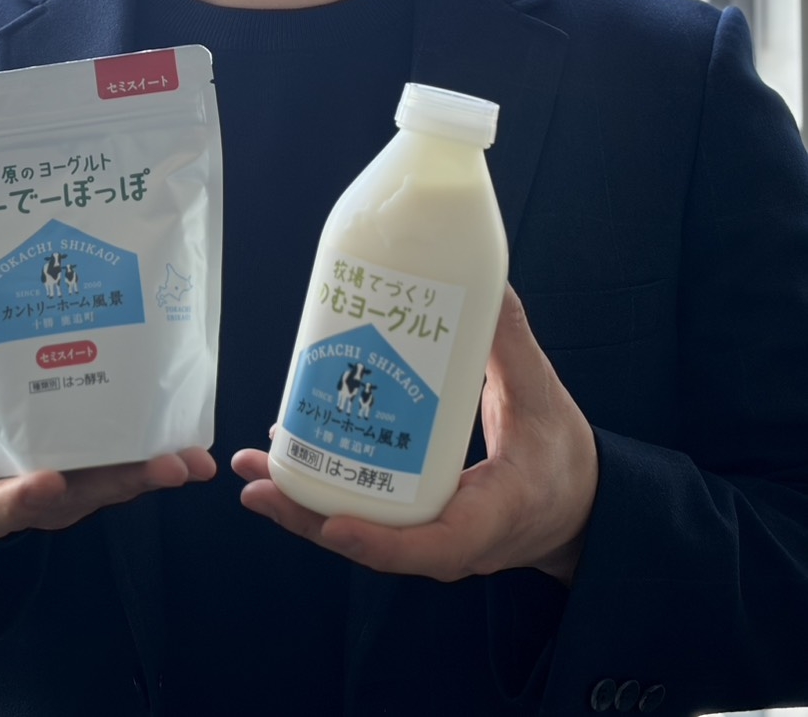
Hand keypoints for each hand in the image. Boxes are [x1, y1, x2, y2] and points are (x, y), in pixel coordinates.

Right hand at [0, 367, 215, 539]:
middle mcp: (29, 496)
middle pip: (77, 497)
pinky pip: (125, 470)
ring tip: (193, 460)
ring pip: (111, 485)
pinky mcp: (91, 470)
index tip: (46, 482)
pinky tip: (190, 445)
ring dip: (155, 472)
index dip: (22, 496)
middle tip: (167, 468)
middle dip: (123, 481)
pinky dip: (156, 458)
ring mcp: (65, 488)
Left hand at [233, 284, 597, 585]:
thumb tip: (486, 283)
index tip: (333, 523)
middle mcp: (455, 541)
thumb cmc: (563, 454)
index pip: (435, 546)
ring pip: (360, 532)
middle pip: (374, 543)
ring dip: (303, 506)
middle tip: (257, 479)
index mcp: (495, 515)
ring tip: (252, 469)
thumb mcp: (542, 396)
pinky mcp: (418, 524)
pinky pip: (366, 516)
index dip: (380, 541)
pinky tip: (290, 454)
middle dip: (309, 517)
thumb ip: (512, 342)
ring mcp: (432, 538)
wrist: (578, 504)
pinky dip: (325, 493)